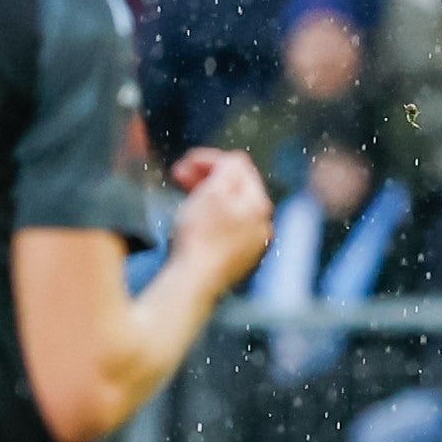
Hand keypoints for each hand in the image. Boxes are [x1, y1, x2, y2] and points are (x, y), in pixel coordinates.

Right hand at [164, 146, 274, 280]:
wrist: (193, 282)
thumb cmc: (199, 237)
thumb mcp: (212, 192)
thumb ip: (227, 168)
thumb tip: (235, 161)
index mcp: (259, 205)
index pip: (238, 166)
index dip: (208, 159)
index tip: (183, 163)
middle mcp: (262, 225)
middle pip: (236, 187)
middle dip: (208, 176)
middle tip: (179, 175)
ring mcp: (252, 244)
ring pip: (231, 207)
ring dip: (207, 195)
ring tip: (183, 194)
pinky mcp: (238, 259)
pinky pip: (227, 228)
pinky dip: (210, 216)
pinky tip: (193, 220)